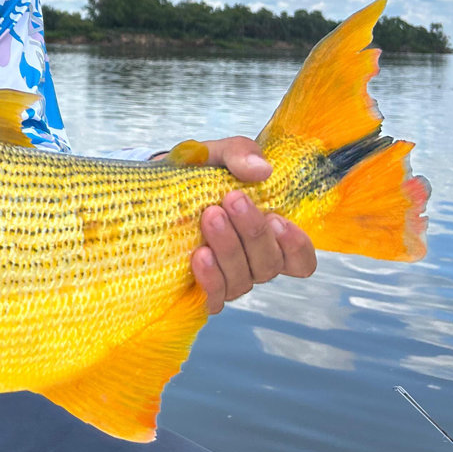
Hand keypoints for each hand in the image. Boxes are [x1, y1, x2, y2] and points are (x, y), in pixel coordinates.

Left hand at [165, 136, 317, 313]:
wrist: (151, 189)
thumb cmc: (195, 175)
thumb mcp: (216, 154)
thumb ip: (240, 154)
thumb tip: (261, 169)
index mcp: (268, 235)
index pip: (300, 259)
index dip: (296, 246)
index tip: (277, 219)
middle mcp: (252, 262)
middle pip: (269, 265)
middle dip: (253, 231)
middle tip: (232, 200)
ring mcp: (227, 278)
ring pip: (242, 279)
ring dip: (229, 248)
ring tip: (210, 217)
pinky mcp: (199, 289)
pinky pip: (214, 297)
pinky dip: (211, 279)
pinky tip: (199, 255)